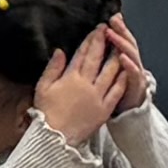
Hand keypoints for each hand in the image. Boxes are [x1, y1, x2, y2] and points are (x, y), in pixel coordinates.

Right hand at [33, 20, 144, 146]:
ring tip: (120, 46)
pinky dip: (121, 80)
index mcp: (71, 77)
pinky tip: (125, 71)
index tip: (97, 29)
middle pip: (97, 59)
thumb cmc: (46, 112)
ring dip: (115, 57)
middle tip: (110, 30)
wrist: (55, 138)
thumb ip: (52, 68)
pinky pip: (116, 92)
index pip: (83, 53)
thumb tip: (60, 50)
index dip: (91, 39)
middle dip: (104, 42)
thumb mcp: (42, 87)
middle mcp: (86, 84)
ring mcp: (97, 96)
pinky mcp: (105, 109)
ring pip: (110, 72)